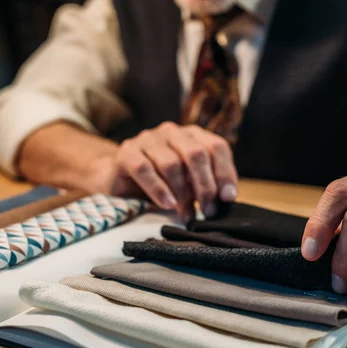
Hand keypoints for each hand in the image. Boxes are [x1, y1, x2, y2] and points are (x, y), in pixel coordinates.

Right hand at [90, 121, 237, 219]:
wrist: (118, 179)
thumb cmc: (161, 182)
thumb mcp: (188, 181)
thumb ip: (206, 184)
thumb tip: (226, 199)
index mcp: (192, 135)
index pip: (216, 147)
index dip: (225, 173)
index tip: (227, 198)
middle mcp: (172, 132)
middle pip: (196, 154)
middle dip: (205, 186)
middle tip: (209, 211)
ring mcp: (148, 139)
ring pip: (172, 164)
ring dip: (183, 194)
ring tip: (187, 215)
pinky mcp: (127, 153)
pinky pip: (145, 170)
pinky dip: (159, 190)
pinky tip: (168, 205)